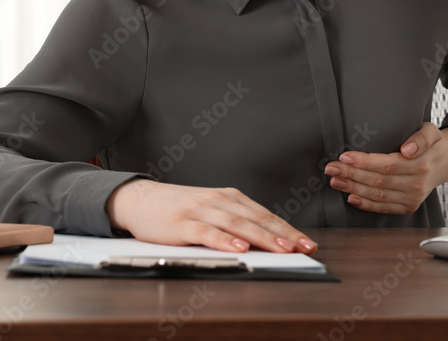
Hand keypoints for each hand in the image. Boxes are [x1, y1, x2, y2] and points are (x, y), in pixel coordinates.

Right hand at [104, 179, 317, 254]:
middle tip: (304, 248)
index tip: (307, 243)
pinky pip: (208, 232)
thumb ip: (235, 222)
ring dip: (262, 238)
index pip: (266, 214)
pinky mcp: (183, 223)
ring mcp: (201, 210)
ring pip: (238, 225)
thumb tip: (266, 241)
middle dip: (284, 235)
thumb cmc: (178, 209)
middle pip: (257, 219)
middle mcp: (219, 200)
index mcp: (229, 197)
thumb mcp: (211, 210)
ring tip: (282, 249)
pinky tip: (240, 249)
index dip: (288, 229)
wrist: (139, 199)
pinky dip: (225, 241)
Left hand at [324, 123, 447, 213]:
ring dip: (353, 189)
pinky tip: (350, 198)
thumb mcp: (431, 132)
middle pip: (378, 181)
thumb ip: (421, 138)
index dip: (364, 162)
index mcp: (420, 164)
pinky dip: (366, 204)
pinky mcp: (409, 207)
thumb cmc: (432, 144)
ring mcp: (413, 198)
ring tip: (335, 181)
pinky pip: (384, 208)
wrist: (445, 162)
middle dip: (351, 175)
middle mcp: (416, 184)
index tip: (344, 157)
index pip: (387, 165)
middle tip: (330, 168)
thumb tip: (408, 150)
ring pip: (378, 195)